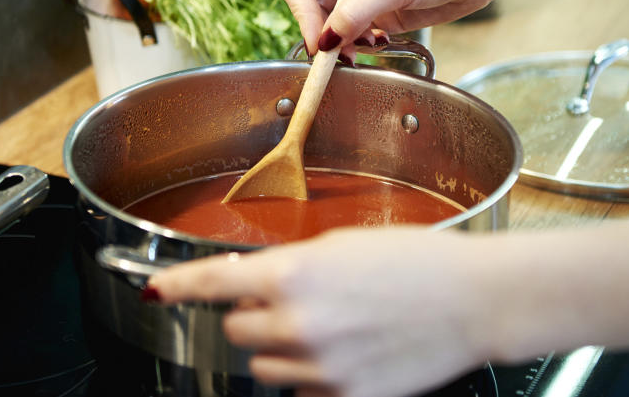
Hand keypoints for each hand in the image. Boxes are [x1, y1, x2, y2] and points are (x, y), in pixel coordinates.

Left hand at [145, 227, 493, 396]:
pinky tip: (347, 352)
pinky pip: (302, 391)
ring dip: (281, 348)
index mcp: (295, 274)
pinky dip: (311, 375)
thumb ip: (291, 265)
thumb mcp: (344, 245)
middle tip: (294, 301)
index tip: (155, 290)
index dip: (177, 287)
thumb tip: (257, 283)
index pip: (214, 283)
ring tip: (327, 327)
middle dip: (255, 316)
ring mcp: (321, 368)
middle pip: (238, 331)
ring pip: (264, 368)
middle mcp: (299, 324)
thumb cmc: (418, 262)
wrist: (474, 300)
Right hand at [280, 0, 494, 55]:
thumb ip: (358, 11)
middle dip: (323, 36)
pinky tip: (378, 44)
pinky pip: (354, 37)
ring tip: (362, 50)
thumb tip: (326, 40)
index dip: (303, 17)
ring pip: (332, 28)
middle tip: (340, 56)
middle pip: (311, 12)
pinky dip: (358, 47)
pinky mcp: (380, 16)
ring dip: (341, 45)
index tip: (320, 42)